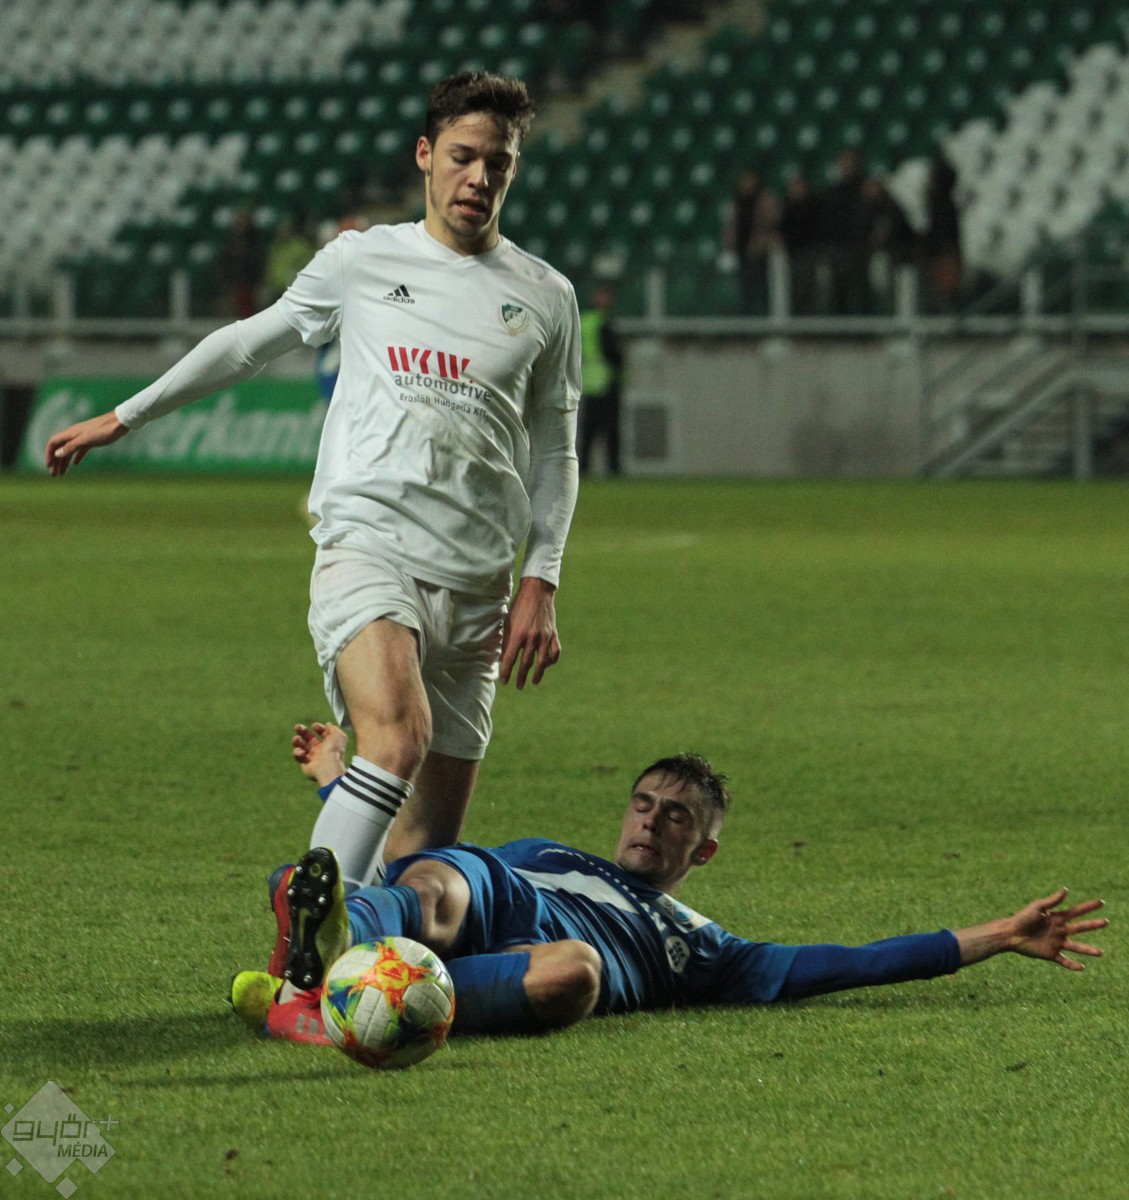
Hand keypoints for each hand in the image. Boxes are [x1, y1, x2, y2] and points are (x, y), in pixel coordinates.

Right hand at [45, 411, 129, 475]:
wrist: (121, 422)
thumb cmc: (104, 430)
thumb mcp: (86, 440)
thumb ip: (71, 446)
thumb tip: (57, 454)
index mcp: (71, 433)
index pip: (53, 443)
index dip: (49, 454)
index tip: (49, 467)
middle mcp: (75, 434)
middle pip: (60, 448)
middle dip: (56, 462)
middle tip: (55, 475)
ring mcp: (84, 436)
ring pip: (70, 450)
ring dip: (65, 461)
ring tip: (63, 473)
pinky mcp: (92, 439)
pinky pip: (81, 449)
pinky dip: (76, 457)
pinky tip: (75, 464)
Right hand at [292, 722, 347, 786]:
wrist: (328, 766)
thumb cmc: (334, 750)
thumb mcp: (338, 735)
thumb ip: (333, 728)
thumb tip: (328, 724)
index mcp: (329, 743)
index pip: (322, 734)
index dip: (318, 728)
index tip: (314, 725)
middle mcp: (320, 750)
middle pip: (309, 738)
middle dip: (302, 731)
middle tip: (297, 727)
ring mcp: (312, 758)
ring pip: (301, 747)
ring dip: (297, 741)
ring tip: (296, 739)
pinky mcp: (305, 765)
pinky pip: (298, 757)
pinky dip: (297, 753)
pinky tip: (302, 752)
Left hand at [499, 576, 560, 689]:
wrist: (537, 591)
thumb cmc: (518, 606)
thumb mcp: (508, 622)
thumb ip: (506, 641)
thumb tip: (502, 658)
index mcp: (518, 634)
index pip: (510, 658)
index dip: (506, 671)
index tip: (504, 681)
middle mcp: (532, 637)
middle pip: (526, 663)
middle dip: (521, 676)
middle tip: (518, 686)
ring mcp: (545, 636)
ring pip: (542, 662)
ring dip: (538, 674)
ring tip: (534, 682)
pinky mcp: (554, 634)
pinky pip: (555, 652)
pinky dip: (551, 661)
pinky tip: (546, 665)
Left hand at [956, 887, 1107, 968]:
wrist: (1010, 934)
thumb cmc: (1022, 918)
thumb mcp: (1037, 907)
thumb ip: (1052, 901)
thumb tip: (1066, 889)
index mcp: (1056, 918)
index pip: (1076, 911)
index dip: (1088, 907)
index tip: (1101, 902)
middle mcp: (1059, 930)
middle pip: (1080, 927)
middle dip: (1093, 925)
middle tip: (1106, 922)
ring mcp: (1056, 942)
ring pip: (1076, 947)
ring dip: (1088, 950)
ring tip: (1101, 952)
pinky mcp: (1051, 954)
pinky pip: (1065, 961)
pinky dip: (1073, 965)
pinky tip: (1082, 967)